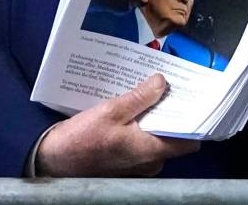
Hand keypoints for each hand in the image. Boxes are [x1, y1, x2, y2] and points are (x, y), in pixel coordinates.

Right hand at [35, 74, 198, 176]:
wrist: (53, 161)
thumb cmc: (83, 139)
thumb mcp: (111, 111)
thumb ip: (139, 98)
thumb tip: (162, 82)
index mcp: (151, 151)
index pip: (189, 141)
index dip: (194, 119)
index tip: (193, 97)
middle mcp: (150, 162)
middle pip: (174, 136)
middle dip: (172, 112)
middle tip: (168, 86)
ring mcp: (138, 164)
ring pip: (158, 137)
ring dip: (155, 116)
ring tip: (149, 91)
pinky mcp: (126, 161)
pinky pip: (143, 141)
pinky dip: (142, 124)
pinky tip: (133, 106)